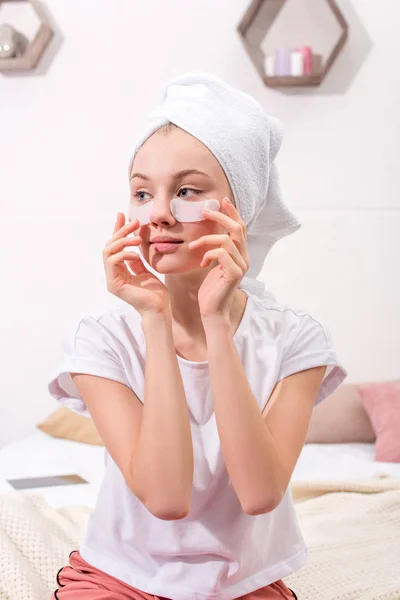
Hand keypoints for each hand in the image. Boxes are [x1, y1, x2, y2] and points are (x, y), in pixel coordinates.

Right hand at [103, 213, 169, 315]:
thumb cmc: (155, 293)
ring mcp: (111, 279)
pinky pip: (112, 262)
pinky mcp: (113, 284)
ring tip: (137, 240)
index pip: (115, 246)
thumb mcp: (145, 270)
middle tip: (134, 223)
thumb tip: (134, 241)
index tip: (122, 215)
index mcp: (119, 270)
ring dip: (122, 241)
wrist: (159, 309)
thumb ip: (136, 259)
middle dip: (121, 231)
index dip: (117, 230)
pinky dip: (123, 254)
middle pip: (109, 246)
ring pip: (108, 251)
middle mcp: (113, 274)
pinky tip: (135, 254)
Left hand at [188, 197, 248, 319]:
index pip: (240, 228)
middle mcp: (244, 258)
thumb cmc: (210, 289)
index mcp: (240, 255)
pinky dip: (208, 254)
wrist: (212, 311)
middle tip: (205, 211)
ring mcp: (241, 266)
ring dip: (206, 240)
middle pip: (237, 229)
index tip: (221, 201)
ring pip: (226, 240)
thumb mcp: (212, 264)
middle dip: (221, 217)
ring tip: (194, 245)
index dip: (232, 213)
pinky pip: (221, 253)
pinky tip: (202, 263)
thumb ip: (215, 250)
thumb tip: (208, 234)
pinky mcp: (234, 274)